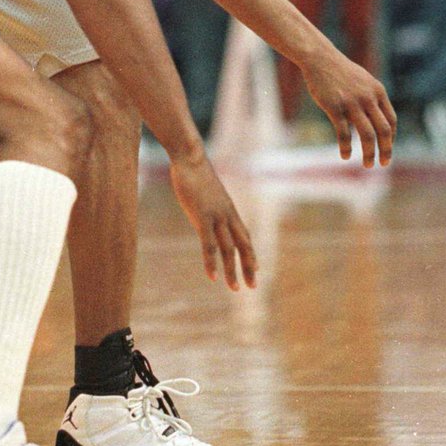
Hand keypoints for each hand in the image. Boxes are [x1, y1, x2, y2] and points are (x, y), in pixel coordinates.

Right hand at [169, 152, 256, 288]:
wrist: (189, 156)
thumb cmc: (193, 170)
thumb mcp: (204, 190)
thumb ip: (207, 202)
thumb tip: (203, 205)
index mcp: (228, 209)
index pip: (244, 235)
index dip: (250, 253)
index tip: (256, 269)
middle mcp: (227, 214)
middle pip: (243, 245)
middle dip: (249, 266)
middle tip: (254, 286)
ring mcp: (216, 216)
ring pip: (230, 249)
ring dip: (233, 271)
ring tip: (236, 289)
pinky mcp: (202, 216)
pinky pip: (209, 245)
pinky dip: (212, 262)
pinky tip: (213, 277)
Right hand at [302, 43, 395, 166]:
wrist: (320, 58)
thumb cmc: (340, 71)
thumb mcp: (363, 81)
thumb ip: (372, 98)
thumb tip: (376, 118)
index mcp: (378, 92)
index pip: (391, 121)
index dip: (391, 138)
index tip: (387, 149)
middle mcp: (368, 98)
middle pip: (383, 130)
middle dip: (386, 150)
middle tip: (383, 164)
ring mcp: (352, 103)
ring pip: (367, 134)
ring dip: (369, 153)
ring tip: (368, 165)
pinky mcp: (334, 107)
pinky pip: (343, 133)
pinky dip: (346, 147)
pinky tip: (346, 156)